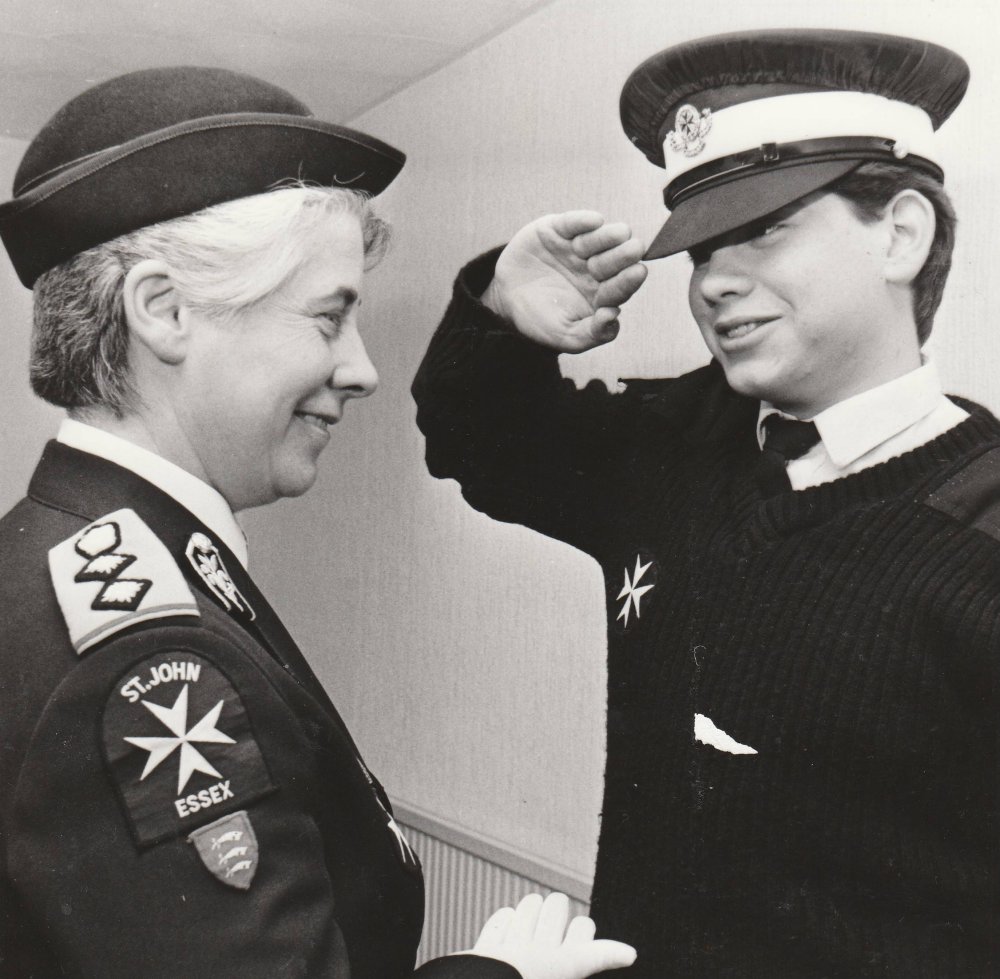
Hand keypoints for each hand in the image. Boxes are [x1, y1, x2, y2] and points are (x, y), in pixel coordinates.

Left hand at [467, 892, 635, 978]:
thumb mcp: (571, 970)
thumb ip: (596, 955)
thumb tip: (628, 953)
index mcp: (566, 964)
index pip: (584, 929)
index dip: (584, 931)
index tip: (584, 937)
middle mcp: (541, 948)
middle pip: (558, 904)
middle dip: (558, 910)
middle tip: (557, 919)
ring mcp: (513, 943)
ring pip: (530, 904)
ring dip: (532, 910)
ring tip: (532, 918)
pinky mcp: (488, 946)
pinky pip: (500, 919)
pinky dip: (504, 921)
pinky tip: (506, 926)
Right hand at [483, 212, 646, 352]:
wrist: (505, 302)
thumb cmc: (541, 321)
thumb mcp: (565, 336)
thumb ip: (592, 333)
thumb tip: (614, 317)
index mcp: (602, 294)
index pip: (620, 287)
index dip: (628, 281)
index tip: (638, 273)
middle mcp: (595, 269)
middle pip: (613, 261)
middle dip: (623, 255)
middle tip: (636, 248)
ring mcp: (577, 248)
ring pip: (597, 240)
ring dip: (609, 236)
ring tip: (621, 233)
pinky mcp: (558, 230)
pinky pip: (573, 223)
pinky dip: (583, 220)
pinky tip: (594, 220)